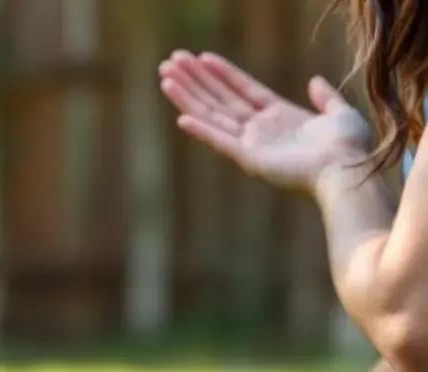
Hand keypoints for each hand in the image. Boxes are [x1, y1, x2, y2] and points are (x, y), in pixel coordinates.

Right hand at [159, 50, 372, 193]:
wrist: (346, 171)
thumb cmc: (348, 147)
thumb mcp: (339, 113)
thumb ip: (325, 97)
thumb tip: (314, 81)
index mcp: (279, 115)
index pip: (242, 89)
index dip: (222, 73)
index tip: (201, 57)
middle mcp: (259, 129)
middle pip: (219, 98)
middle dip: (194, 80)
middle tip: (170, 63)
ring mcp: (251, 144)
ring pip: (212, 114)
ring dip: (188, 97)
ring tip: (165, 79)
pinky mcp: (248, 159)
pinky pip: (220, 141)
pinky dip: (201, 131)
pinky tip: (181, 118)